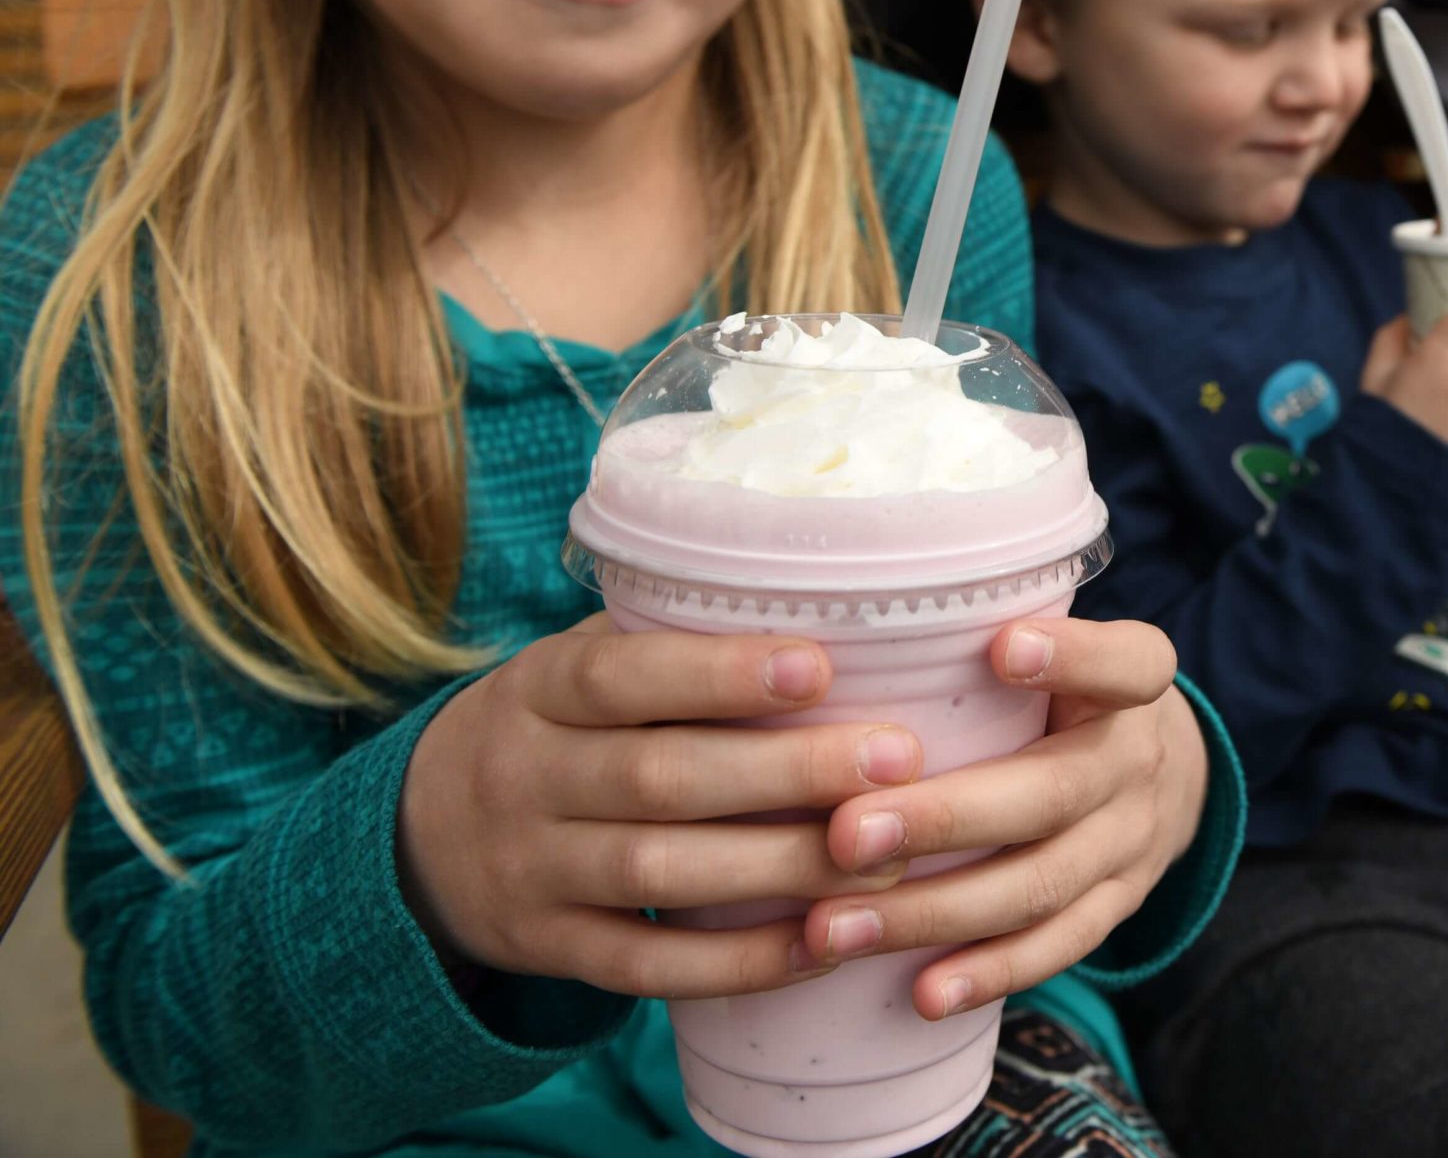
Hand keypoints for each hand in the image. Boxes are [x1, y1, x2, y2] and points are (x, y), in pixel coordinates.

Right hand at [399, 616, 918, 999]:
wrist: (419, 839)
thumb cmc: (553, 728)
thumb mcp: (573, 669)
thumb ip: (664, 642)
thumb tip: (821, 610)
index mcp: (537, 690)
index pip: (622, 676)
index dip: (721, 673)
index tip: (820, 668)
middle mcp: (525, 777)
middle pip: (660, 778)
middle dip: (788, 771)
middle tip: (898, 760)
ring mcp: (531, 871)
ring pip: (659, 876)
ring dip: (781, 868)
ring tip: (888, 854)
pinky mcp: (548, 949)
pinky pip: (646, 967)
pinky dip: (737, 963)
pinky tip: (821, 943)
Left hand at [802, 617, 1204, 1020]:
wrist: (1165, 773)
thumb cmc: (1070, 692)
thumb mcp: (1062, 647)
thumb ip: (986, 639)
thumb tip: (844, 626)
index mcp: (1133, 682)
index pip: (1125, 664)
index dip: (1071, 656)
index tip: (1001, 646)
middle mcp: (1138, 762)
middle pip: (1052, 794)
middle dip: (945, 819)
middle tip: (844, 834)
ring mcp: (1130, 843)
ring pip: (1039, 885)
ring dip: (933, 911)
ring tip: (834, 927)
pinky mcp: (1117, 906)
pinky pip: (1057, 946)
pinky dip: (989, 972)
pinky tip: (921, 993)